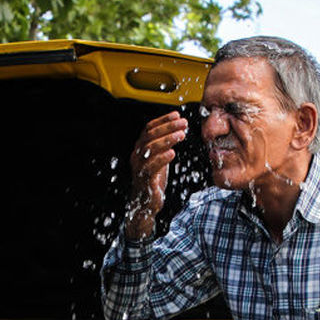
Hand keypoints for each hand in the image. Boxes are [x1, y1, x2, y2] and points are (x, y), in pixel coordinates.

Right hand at [125, 111, 187, 238]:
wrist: (145, 204)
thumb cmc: (153, 180)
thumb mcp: (159, 159)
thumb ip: (164, 146)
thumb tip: (177, 130)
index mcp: (140, 148)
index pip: (149, 128)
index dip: (162, 120)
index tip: (176, 115)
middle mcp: (136, 155)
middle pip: (150, 135)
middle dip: (167, 127)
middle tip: (183, 123)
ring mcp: (139, 167)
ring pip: (150, 148)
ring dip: (167, 140)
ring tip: (181, 135)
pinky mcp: (143, 179)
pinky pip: (151, 166)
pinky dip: (162, 158)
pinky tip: (173, 152)